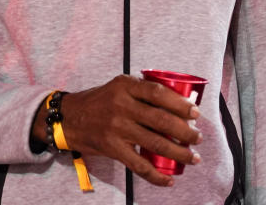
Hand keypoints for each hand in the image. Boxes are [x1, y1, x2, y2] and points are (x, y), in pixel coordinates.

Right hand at [33, 76, 201, 186]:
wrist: (68, 118)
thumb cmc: (98, 102)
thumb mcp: (118, 87)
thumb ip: (142, 92)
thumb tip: (178, 104)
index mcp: (124, 86)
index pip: (158, 93)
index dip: (180, 104)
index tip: (195, 113)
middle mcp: (121, 105)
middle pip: (161, 120)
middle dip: (185, 132)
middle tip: (197, 137)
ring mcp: (116, 127)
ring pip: (155, 143)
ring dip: (179, 153)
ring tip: (192, 157)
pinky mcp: (112, 147)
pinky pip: (139, 165)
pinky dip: (156, 175)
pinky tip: (168, 180)